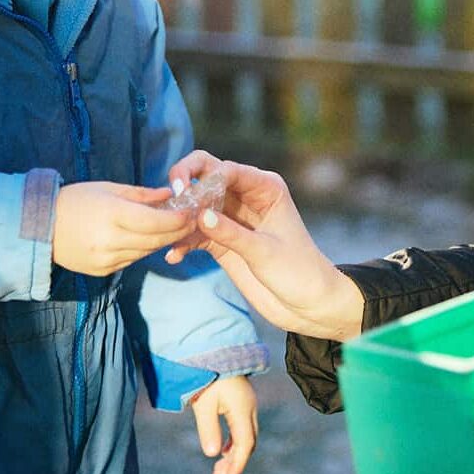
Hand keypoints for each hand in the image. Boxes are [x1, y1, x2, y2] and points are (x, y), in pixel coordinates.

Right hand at [53, 181, 194, 275]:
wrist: (40, 228)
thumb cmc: (76, 200)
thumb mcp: (109, 189)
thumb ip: (142, 194)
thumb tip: (170, 195)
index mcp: (112, 216)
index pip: (156, 222)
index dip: (177, 219)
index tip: (192, 212)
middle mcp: (110, 241)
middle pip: (156, 239)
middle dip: (178, 230)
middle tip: (193, 220)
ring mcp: (106, 259)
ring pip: (146, 251)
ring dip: (163, 240)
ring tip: (176, 228)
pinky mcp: (102, 271)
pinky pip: (132, 260)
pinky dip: (144, 249)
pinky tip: (149, 238)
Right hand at [165, 151, 363, 339]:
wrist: (307, 303)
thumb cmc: (298, 271)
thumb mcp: (265, 252)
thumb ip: (232, 233)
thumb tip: (200, 214)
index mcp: (266, 187)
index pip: (227, 170)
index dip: (202, 177)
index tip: (184, 194)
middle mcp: (247, 196)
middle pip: (207, 177)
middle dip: (185, 187)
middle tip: (170, 206)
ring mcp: (233, 218)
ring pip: (197, 205)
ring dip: (180, 218)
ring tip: (167, 238)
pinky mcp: (223, 240)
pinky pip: (196, 232)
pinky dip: (183, 241)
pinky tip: (174, 256)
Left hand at [189, 375, 257, 473]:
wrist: (216, 354)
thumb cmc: (208, 379)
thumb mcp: (204, 405)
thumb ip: (208, 429)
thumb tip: (212, 455)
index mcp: (243, 410)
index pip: (245, 443)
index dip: (238, 464)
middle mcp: (250, 409)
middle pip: (249, 442)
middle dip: (236, 462)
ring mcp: (248, 405)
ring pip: (247, 436)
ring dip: (234, 453)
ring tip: (218, 470)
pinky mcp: (242, 403)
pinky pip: (243, 428)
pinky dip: (234, 443)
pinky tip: (222, 450)